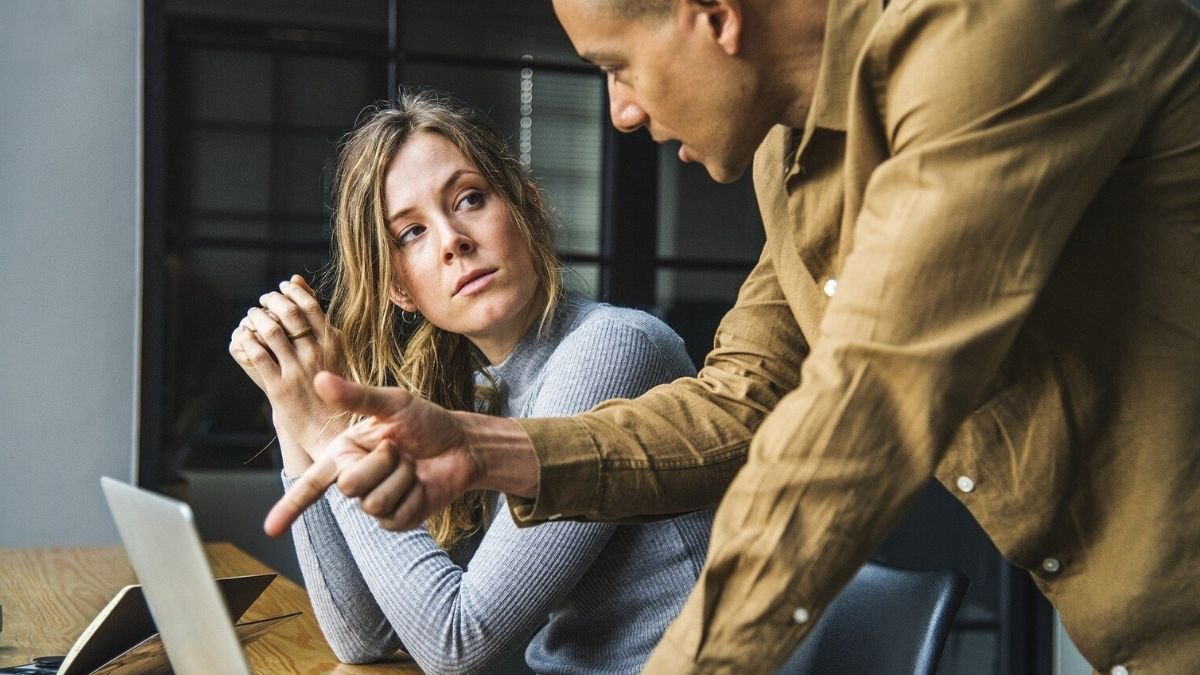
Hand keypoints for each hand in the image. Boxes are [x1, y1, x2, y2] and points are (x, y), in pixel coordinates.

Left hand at [228, 275, 347, 459]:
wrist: (333, 430)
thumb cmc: (336, 389)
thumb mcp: (336, 352)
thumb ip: (318, 321)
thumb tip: (298, 282)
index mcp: (334, 344)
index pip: (310, 305)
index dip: (292, 292)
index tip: (282, 288)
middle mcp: (316, 355)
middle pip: (289, 314)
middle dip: (272, 300)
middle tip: (264, 300)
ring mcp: (297, 371)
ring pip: (271, 332)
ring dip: (256, 318)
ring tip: (252, 315)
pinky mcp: (279, 389)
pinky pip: (258, 356)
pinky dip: (247, 341)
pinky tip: (244, 336)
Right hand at [264, 372, 484, 535]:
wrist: (462, 445)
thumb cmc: (426, 421)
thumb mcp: (393, 404)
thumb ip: (356, 396)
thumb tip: (319, 379)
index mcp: (344, 453)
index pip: (311, 483)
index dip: (289, 507)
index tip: (269, 529)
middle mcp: (355, 479)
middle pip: (349, 486)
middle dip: (382, 462)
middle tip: (400, 449)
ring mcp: (376, 503)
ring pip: (375, 502)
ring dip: (402, 478)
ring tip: (412, 465)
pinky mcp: (398, 520)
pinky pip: (397, 516)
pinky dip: (415, 496)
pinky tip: (422, 484)